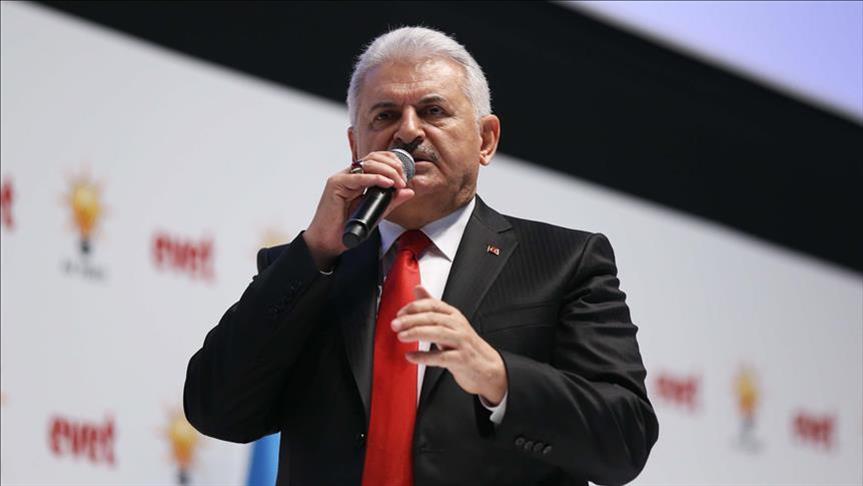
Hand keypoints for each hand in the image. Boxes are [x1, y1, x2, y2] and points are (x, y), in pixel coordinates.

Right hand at [303, 151, 414, 269]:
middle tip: (403, 180)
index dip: (393, 163)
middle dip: (393, 166)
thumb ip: (391, 201)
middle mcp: (349, 175)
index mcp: (357, 178)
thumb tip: (408, 191)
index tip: (405, 176)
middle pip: (374, 158)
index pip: (377, 160)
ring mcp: (342, 178)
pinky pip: (358, 177)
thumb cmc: (346, 227)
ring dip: (387, 171)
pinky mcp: (336, 185)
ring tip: (398, 182)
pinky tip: (387, 183)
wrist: (328, 241)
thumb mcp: (375, 212)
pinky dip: (375, 178)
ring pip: (368, 164)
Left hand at [392, 286, 507, 404]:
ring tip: (402, 336)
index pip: (433, 305)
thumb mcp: (450, 322)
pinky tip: (411, 356)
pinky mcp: (462, 360)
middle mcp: (458, 326)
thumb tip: (418, 288)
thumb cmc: (466, 345)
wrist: (488, 367)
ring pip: (438, 333)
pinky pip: (441, 357)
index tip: (400, 313)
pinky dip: (424, 357)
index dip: (415, 307)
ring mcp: (462, 342)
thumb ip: (432, 305)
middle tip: (396, 324)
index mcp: (454, 315)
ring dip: (417, 333)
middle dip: (412, 320)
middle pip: (433, 318)